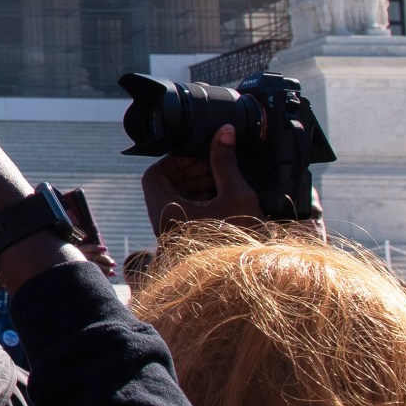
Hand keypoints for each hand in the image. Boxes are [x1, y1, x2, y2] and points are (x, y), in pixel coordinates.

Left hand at [139, 126, 283, 233]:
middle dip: (187, 171)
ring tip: (219, 179)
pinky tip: (221, 196)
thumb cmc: (242, 238)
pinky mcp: (186, 239)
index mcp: (167, 213)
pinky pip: (183, 212)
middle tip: (211, 165)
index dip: (173, 161)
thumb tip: (224, 132)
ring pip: (174, 199)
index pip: (153, 176)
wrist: (252, 273)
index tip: (197, 156)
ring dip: (194, 184)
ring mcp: (174, 235)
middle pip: (163, 186)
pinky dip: (198, 200)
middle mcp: (164, 225)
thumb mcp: (236, 194)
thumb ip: (225, 162)